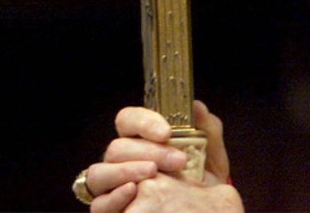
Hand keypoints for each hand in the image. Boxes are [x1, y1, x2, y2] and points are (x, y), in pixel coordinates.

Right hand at [83, 101, 241, 211]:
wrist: (202, 209)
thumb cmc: (201, 179)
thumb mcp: (210, 154)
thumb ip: (207, 129)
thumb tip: (197, 107)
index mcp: (140, 139)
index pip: (127, 120)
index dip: (142, 122)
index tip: (166, 132)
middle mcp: (121, 160)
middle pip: (117, 147)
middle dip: (148, 151)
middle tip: (178, 160)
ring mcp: (112, 185)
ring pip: (100, 172)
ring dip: (126, 170)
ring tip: (153, 173)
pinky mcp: (109, 208)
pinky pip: (99, 203)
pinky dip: (114, 197)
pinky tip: (134, 192)